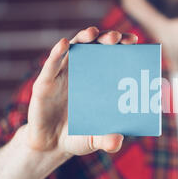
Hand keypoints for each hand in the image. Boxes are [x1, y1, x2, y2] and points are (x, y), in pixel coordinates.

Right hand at [26, 26, 137, 158]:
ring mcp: (63, 74)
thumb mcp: (96, 140)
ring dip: (84, 38)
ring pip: (74, 49)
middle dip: (107, 39)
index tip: (133, 40)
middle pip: (96, 47)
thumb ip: (107, 141)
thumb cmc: (79, 136)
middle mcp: (83, 72)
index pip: (113, 56)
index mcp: (100, 80)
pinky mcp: (45, 83)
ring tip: (93, 33)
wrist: (52, 145)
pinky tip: (64, 44)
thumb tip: (117, 142)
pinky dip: (57, 53)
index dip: (122, 46)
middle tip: (117, 37)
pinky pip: (51, 64)